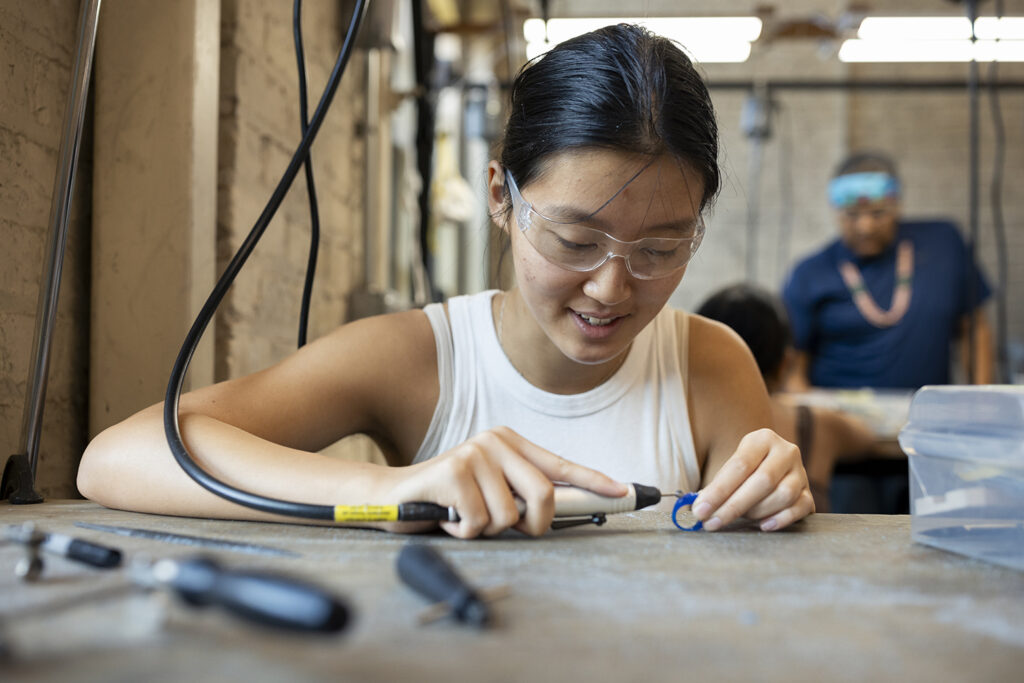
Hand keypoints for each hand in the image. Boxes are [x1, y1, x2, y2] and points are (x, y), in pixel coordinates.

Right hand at [385, 426, 627, 538]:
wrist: (392, 496)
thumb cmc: (449, 500)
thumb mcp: (490, 492)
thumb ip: (521, 495)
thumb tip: (559, 512)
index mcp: (510, 444)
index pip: (561, 465)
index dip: (594, 481)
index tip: (624, 492)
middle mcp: (495, 442)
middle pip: (543, 494)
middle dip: (533, 524)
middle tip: (511, 528)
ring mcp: (473, 454)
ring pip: (509, 516)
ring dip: (488, 530)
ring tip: (465, 516)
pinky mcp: (452, 472)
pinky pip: (480, 522)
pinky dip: (465, 532)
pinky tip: (449, 517)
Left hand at [692, 428, 813, 531]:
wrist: (772, 470)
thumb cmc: (744, 472)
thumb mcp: (731, 469)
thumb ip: (717, 486)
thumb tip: (697, 507)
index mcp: (762, 439)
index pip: (740, 465)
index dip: (718, 490)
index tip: (700, 510)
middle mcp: (786, 452)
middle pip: (763, 481)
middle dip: (733, 506)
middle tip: (712, 522)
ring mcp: (801, 473)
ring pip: (783, 495)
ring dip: (757, 512)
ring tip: (740, 518)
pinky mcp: (809, 493)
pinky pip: (800, 508)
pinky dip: (781, 519)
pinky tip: (764, 526)